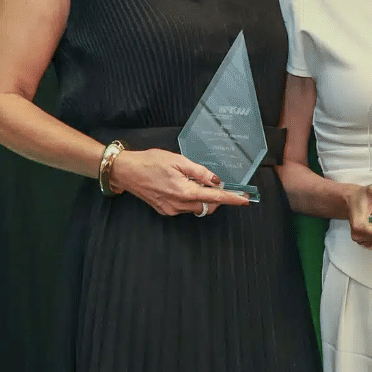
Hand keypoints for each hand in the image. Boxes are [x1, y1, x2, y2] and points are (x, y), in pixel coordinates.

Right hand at [108, 148, 251, 216]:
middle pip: (207, 205)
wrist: (126, 171)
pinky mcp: (164, 210)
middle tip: (217, 184)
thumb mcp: (178, 160)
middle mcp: (179, 204)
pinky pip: (184, 208)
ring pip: (196, 208)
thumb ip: (200, 172)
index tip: (245, 200)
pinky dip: (190, 199)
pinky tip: (182, 187)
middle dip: (216, 198)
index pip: (215, 197)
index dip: (232, 199)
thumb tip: (216, 180)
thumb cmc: (150, 162)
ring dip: (202, 198)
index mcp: (185, 191)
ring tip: (194, 182)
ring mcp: (171, 209)